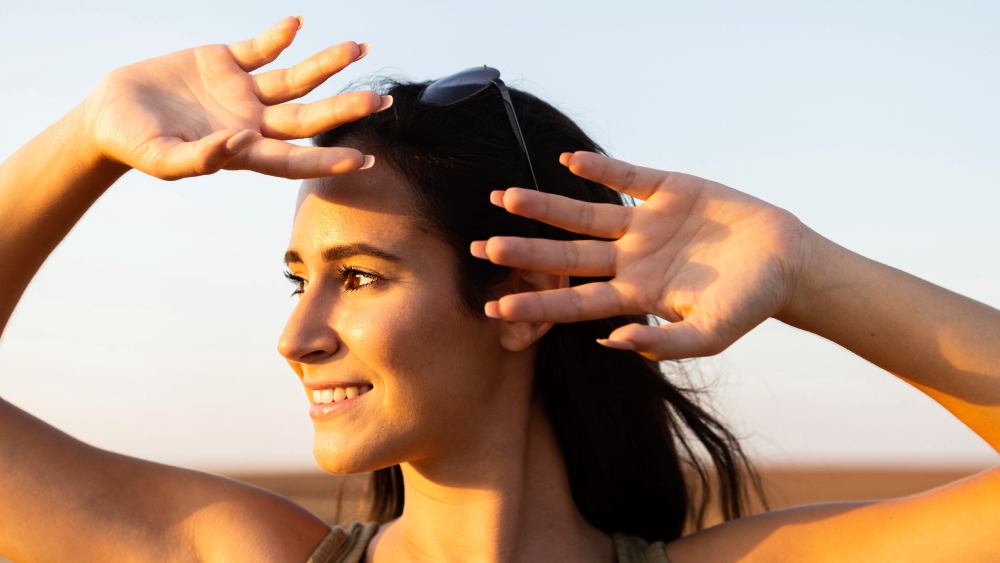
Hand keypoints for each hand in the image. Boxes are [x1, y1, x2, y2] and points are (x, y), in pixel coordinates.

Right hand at [79, 16, 388, 180]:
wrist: (110, 113)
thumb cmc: (134, 144)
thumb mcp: (161, 158)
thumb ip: (200, 158)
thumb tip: (241, 144)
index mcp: (243, 152)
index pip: (294, 159)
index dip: (327, 161)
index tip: (362, 159)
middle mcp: (252, 122)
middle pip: (308, 116)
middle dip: (345, 108)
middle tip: (382, 100)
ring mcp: (242, 91)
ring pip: (295, 78)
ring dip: (326, 64)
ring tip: (358, 48)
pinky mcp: (225, 62)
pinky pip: (260, 47)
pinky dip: (277, 36)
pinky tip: (296, 24)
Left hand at [469, 151, 814, 360]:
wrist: (786, 262)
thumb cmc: (748, 305)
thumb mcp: (710, 335)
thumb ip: (663, 344)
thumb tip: (610, 343)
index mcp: (636, 293)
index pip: (576, 299)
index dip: (538, 301)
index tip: (496, 308)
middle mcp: (631, 257)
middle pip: (568, 254)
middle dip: (526, 251)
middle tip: (482, 249)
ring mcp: (646, 222)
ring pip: (585, 213)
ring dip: (546, 206)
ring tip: (505, 197)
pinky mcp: (668, 189)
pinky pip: (626, 176)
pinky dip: (599, 167)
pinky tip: (567, 160)